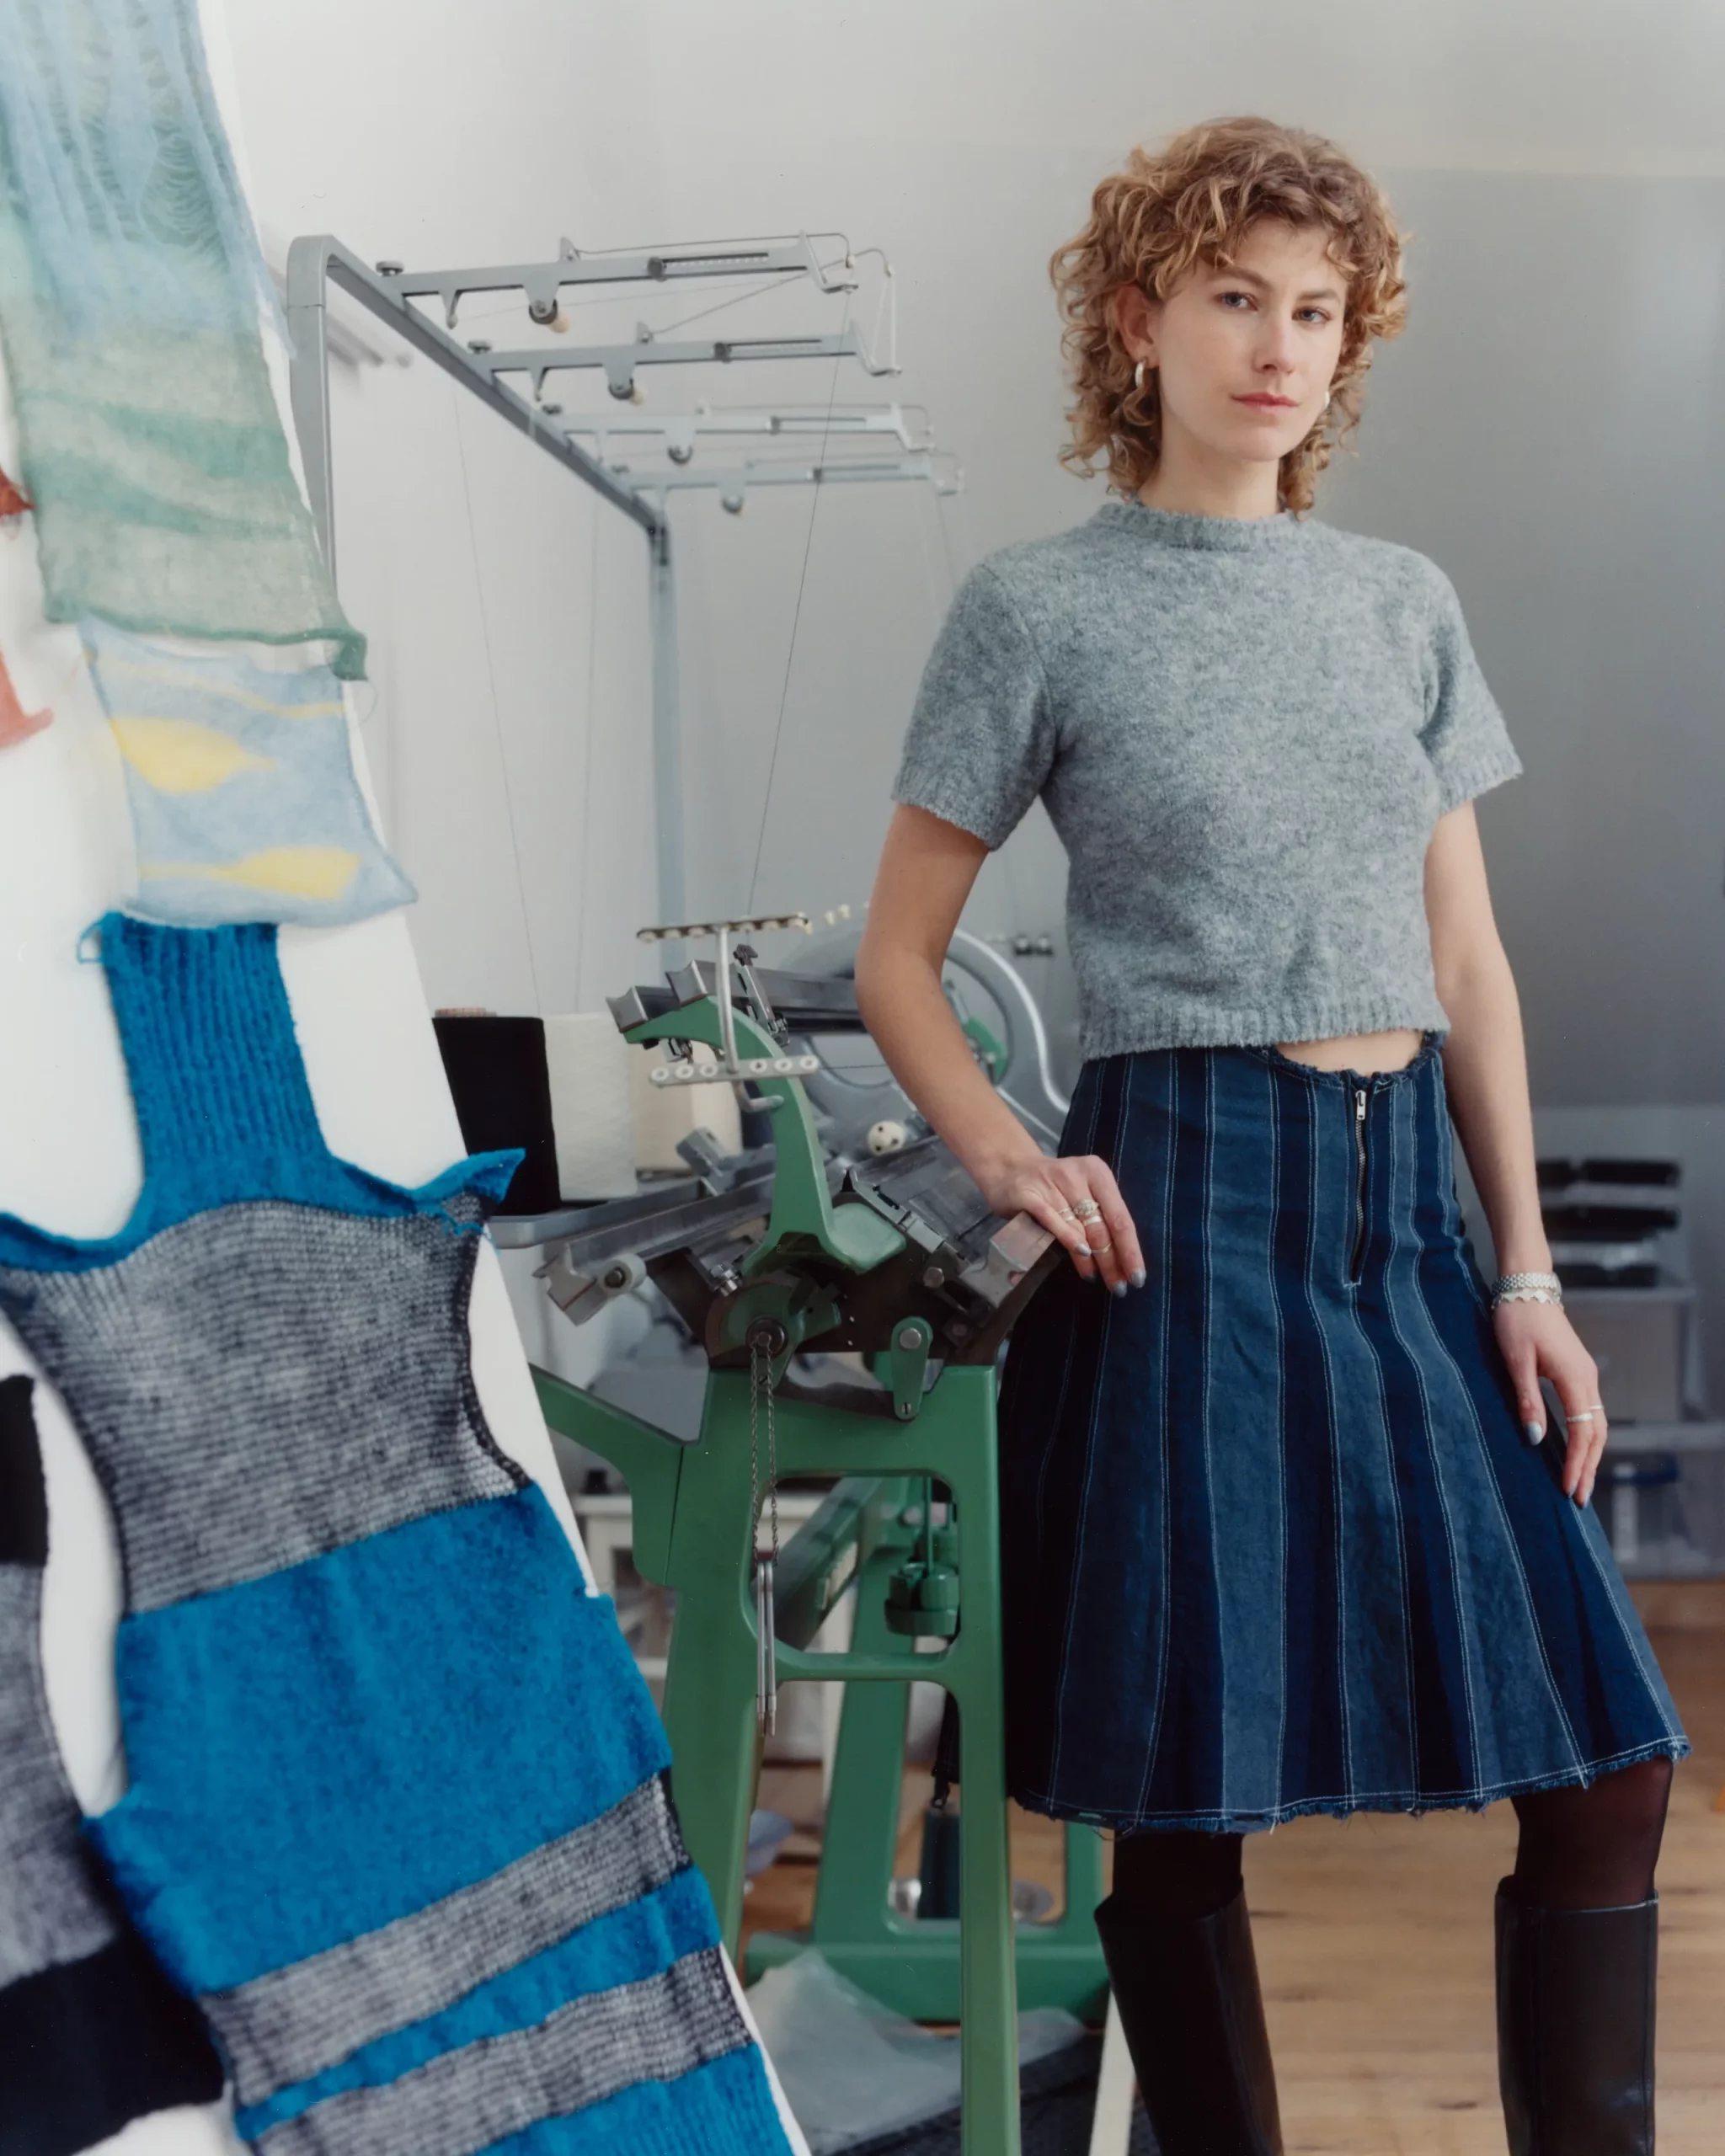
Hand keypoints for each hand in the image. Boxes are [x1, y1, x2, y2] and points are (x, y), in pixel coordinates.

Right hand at [975, 1150, 1145, 1294]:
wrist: (1008, 1169)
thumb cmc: (1054, 1187)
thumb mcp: (1082, 1193)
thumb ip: (1100, 1218)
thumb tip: (1121, 1260)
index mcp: (1097, 1173)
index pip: (1120, 1217)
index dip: (1130, 1250)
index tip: (1137, 1277)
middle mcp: (1077, 1175)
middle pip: (1102, 1226)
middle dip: (1112, 1260)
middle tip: (1118, 1287)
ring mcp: (1051, 1183)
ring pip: (1079, 1228)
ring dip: (1091, 1259)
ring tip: (1097, 1278)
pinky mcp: (1028, 1194)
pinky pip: (1052, 1221)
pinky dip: (1068, 1240)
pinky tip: (1081, 1256)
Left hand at [1492, 1298, 1607, 1507]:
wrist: (1526, 1286)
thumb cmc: (1517, 1320)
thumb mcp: (1516, 1361)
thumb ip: (1527, 1400)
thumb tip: (1534, 1440)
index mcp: (1574, 1378)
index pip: (1582, 1432)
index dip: (1576, 1464)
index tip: (1569, 1490)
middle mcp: (1587, 1379)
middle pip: (1596, 1433)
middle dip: (1588, 1467)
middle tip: (1580, 1499)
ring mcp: (1585, 1375)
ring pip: (1596, 1423)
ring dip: (1589, 1454)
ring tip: (1580, 1483)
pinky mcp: (1577, 1371)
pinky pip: (1589, 1412)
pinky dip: (1586, 1436)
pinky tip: (1576, 1450)